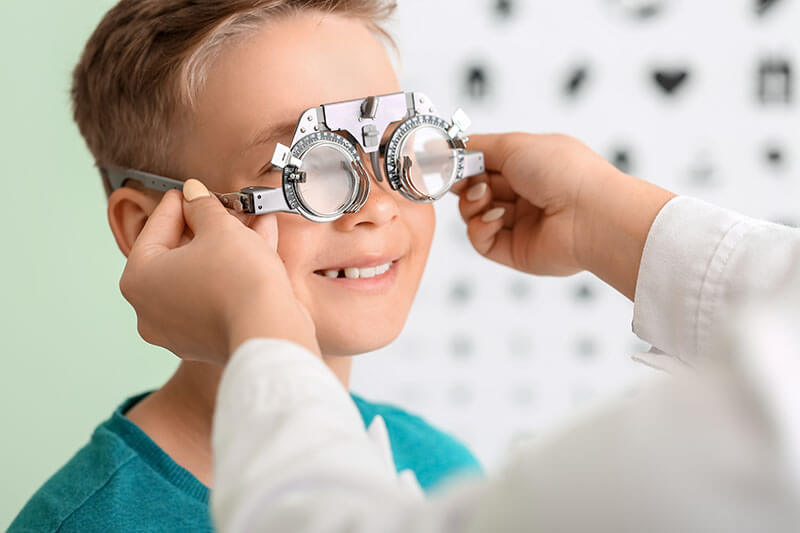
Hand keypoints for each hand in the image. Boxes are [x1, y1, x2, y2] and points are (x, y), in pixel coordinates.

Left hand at [119, 180, 319, 363]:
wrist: (270, 331)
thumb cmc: (238, 281)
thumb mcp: (220, 228)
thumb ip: (203, 206)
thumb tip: (194, 194)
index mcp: (139, 280)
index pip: (155, 229)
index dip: (179, 203)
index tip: (192, 191)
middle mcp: (150, 310)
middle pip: (176, 255)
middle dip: (205, 227)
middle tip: (223, 208)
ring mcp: (178, 329)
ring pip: (200, 276)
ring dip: (225, 247)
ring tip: (251, 221)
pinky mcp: (207, 340)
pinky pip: (215, 296)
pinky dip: (233, 273)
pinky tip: (260, 245)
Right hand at [456, 133, 674, 298]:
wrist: (591, 214)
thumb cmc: (564, 172)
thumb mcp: (515, 144)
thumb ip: (477, 145)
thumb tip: (449, 147)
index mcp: (529, 166)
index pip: (485, 164)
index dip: (464, 163)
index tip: (446, 160)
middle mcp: (524, 195)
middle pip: (474, 189)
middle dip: (464, 183)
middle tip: (459, 179)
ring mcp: (518, 224)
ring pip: (473, 214)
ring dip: (471, 203)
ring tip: (486, 196)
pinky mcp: (513, 250)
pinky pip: (480, 239)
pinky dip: (481, 227)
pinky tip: (497, 218)